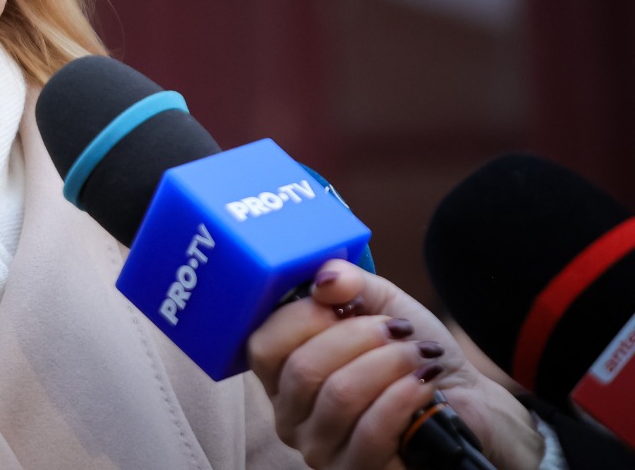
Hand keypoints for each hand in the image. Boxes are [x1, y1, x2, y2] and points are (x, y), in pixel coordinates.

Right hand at [247, 261, 542, 469]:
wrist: (465, 403)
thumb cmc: (412, 354)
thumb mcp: (383, 305)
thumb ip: (350, 284)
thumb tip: (324, 278)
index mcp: (283, 374)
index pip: (262, 346)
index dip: (302, 318)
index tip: (344, 304)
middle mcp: (290, 415)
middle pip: (303, 370)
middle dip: (358, 338)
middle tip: (398, 330)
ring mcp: (319, 449)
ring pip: (339, 396)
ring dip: (388, 365)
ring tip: (418, 355)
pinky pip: (369, 432)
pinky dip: (401, 397)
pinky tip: (422, 384)